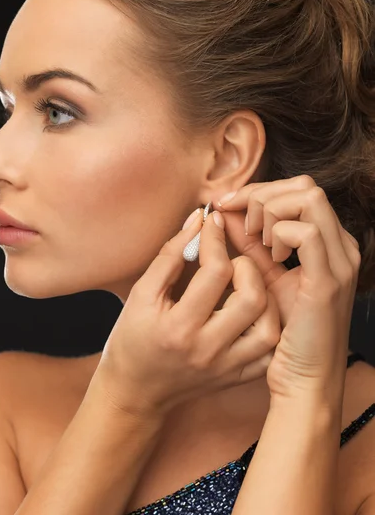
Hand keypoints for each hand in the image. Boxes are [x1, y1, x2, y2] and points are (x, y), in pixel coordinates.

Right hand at [95, 207, 280, 419]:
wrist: (135, 391)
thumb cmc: (131, 339)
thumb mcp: (141, 294)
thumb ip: (170, 255)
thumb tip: (198, 221)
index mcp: (179, 327)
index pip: (215, 272)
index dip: (216, 238)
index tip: (212, 223)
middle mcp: (208, 350)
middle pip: (252, 298)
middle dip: (246, 266)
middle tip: (230, 260)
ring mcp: (226, 368)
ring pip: (269, 326)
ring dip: (263, 296)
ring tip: (243, 285)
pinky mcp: (237, 377)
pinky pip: (269, 351)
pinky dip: (268, 326)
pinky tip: (252, 313)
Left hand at [215, 175, 360, 402]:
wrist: (304, 378)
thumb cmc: (285, 331)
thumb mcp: (265, 277)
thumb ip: (250, 244)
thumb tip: (227, 213)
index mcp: (328, 243)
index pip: (300, 190)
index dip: (259, 191)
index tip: (225, 204)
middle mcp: (341, 246)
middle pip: (306, 186)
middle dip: (262, 193)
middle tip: (234, 215)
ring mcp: (339, 262)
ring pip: (309, 198)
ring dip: (270, 210)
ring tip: (255, 238)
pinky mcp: (327, 282)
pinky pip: (305, 232)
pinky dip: (279, 233)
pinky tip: (268, 253)